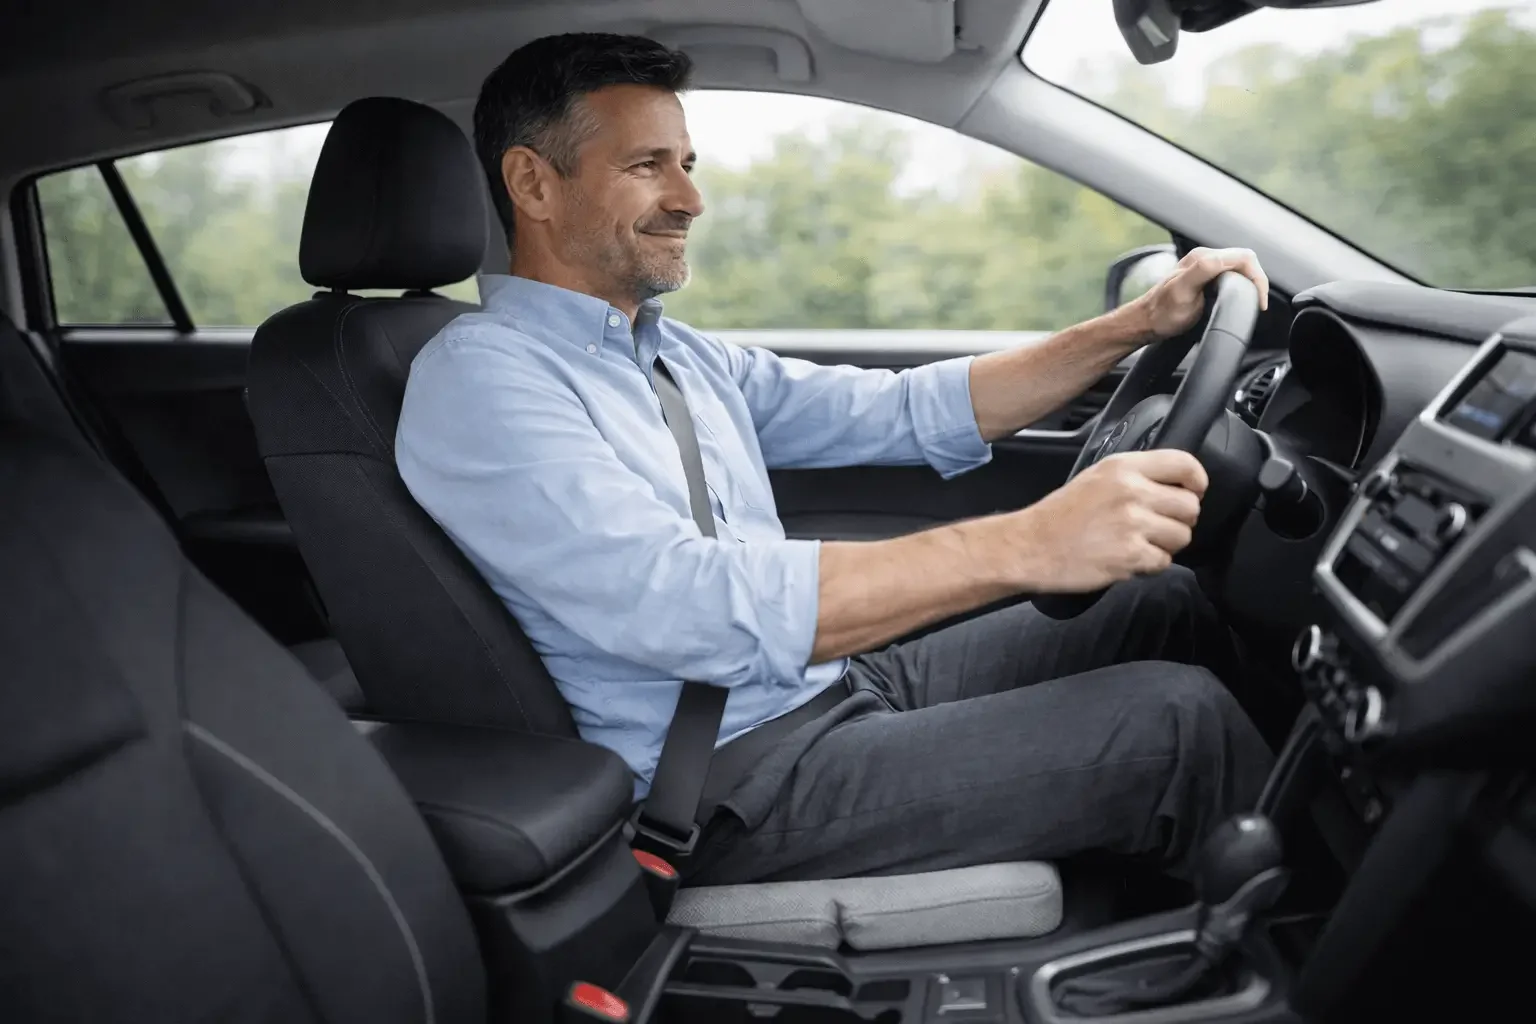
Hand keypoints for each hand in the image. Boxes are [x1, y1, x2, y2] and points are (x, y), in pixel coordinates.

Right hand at [1010, 449, 1207, 592]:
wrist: (1031, 546)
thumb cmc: (1061, 516)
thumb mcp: (1097, 477)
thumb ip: (1136, 475)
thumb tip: (1175, 484)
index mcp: (1124, 467)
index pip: (1185, 464)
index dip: (1197, 482)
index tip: (1194, 492)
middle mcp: (1132, 491)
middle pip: (1190, 506)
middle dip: (1179, 521)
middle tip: (1157, 527)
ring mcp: (1132, 523)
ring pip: (1182, 536)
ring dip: (1165, 545)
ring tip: (1137, 544)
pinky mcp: (1130, 554)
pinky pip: (1164, 562)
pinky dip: (1149, 565)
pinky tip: (1127, 559)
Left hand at [1134, 247, 1269, 339]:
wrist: (1145, 322)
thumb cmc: (1162, 313)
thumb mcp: (1184, 292)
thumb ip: (1204, 271)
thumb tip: (1222, 259)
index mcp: (1203, 258)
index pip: (1245, 258)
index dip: (1258, 279)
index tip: (1259, 302)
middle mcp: (1204, 257)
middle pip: (1245, 262)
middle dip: (1257, 281)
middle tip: (1258, 303)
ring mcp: (1204, 266)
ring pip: (1240, 268)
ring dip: (1250, 283)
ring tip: (1252, 301)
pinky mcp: (1204, 276)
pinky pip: (1231, 274)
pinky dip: (1241, 285)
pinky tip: (1239, 298)